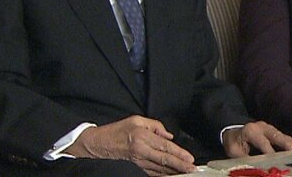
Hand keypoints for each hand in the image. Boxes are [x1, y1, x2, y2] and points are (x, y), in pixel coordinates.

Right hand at [64, 115, 195, 175]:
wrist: (99, 144)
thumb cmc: (117, 131)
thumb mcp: (136, 120)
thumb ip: (155, 126)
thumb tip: (169, 135)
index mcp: (142, 138)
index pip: (165, 146)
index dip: (179, 154)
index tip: (190, 158)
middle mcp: (141, 152)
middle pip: (165, 161)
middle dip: (180, 166)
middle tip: (192, 169)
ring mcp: (138, 162)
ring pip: (160, 170)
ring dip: (174, 172)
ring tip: (186, 173)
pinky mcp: (135, 168)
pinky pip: (152, 173)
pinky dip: (163, 175)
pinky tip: (171, 175)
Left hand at [222, 121, 291, 157]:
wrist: (233, 132)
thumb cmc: (234, 142)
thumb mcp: (234, 151)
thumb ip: (244, 159)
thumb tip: (255, 167)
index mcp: (251, 131)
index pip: (263, 143)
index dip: (271, 152)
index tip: (278, 161)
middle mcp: (262, 127)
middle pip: (278, 136)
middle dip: (288, 145)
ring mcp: (269, 128)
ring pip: (283, 136)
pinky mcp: (274, 132)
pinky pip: (284, 138)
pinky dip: (291, 144)